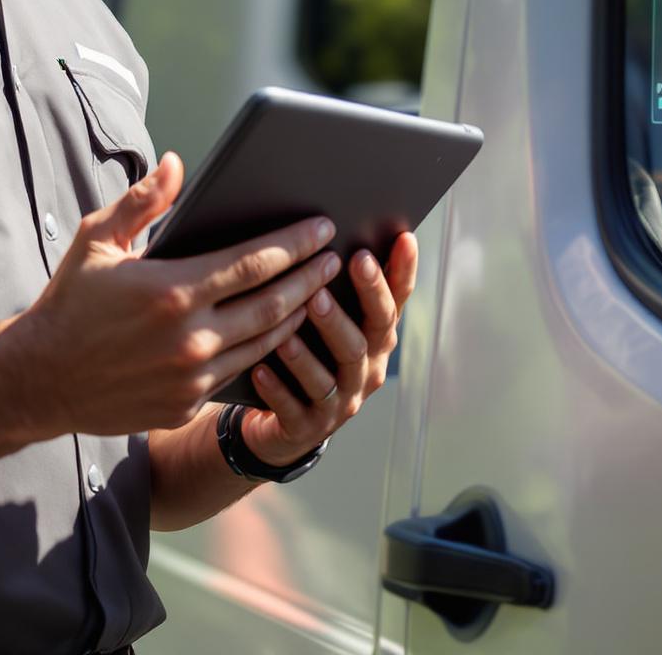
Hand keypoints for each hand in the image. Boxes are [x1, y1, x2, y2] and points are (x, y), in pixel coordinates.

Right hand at [2, 153, 343, 439]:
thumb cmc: (70, 302)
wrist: (40, 379)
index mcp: (172, 290)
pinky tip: (280, 336)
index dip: (294, 245)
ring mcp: (192, 379)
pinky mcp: (187, 406)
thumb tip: (178, 163)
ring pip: (265, 344)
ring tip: (320, 294)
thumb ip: (142, 201)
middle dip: (311, 279)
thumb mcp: (96, 241)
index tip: (322, 228)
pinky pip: (238, 376)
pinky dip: (265, 353)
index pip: (253, 262)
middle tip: (335, 259)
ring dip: (297, 317)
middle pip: (273, 304)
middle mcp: (189, 338)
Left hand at [240, 230, 417, 467]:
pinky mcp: (308, 429)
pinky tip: (259, 368)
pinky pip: (292, 409)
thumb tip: (321, 232)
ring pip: (330, 377)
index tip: (402, 238)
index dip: (401, 273)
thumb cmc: (307, 355)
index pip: (395, 303)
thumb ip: (331, 288)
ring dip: (309, 350)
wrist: (284, 423)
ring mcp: (339, 404)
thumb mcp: (325, 323)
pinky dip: (276, 388)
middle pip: (368, 337)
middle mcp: (365, 371)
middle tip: (340, 265)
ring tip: (291, 325)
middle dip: (359, 300)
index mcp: (375, 341)